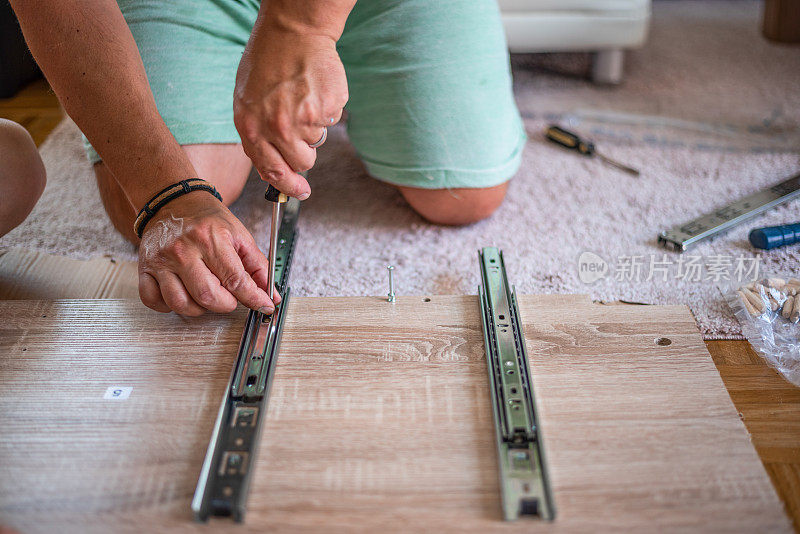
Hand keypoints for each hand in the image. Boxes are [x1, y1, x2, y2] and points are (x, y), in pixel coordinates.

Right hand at [137, 192, 279, 315]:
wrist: (174, 201)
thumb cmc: (206, 219)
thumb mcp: (239, 235)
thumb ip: (257, 266)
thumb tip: (271, 294)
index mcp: (210, 239)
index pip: (235, 280)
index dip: (253, 298)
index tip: (263, 305)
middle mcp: (183, 250)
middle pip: (207, 296)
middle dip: (226, 304)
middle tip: (230, 297)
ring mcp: (161, 261)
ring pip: (180, 304)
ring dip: (199, 308)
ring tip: (207, 294)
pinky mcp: (145, 268)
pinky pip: (154, 301)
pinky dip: (169, 306)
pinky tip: (183, 294)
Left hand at [233, 21, 347, 197]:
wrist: (292, 32)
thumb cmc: (268, 63)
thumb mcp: (248, 102)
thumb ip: (259, 136)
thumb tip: (274, 170)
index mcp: (253, 127)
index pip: (272, 171)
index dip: (289, 186)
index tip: (302, 192)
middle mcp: (277, 128)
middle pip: (302, 162)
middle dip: (304, 152)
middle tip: (300, 128)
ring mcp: (304, 120)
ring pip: (317, 143)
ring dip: (313, 127)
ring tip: (303, 98)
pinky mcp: (327, 109)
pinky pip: (330, 122)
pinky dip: (326, 110)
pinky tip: (313, 90)